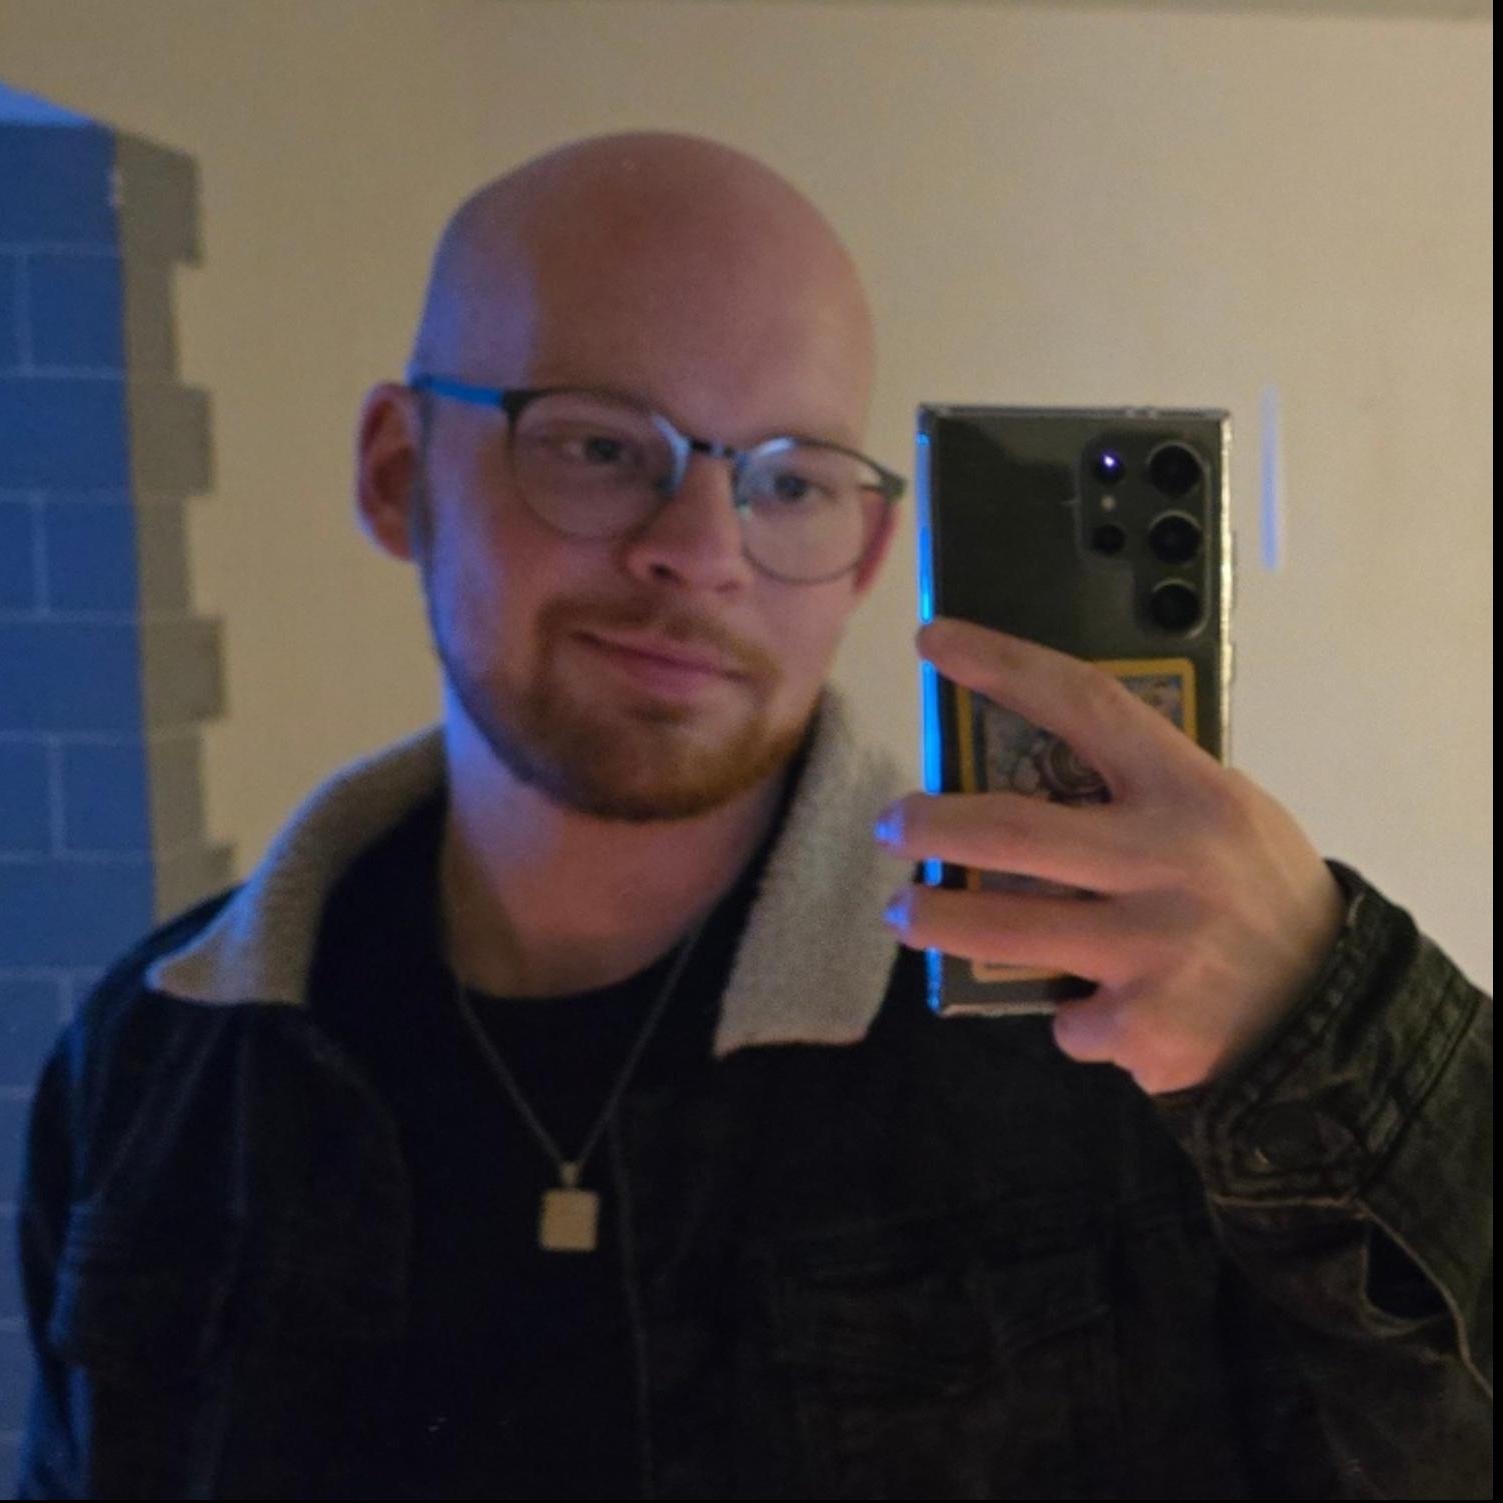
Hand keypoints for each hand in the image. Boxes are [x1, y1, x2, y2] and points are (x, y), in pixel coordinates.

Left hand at [876, 618, 1346, 1095]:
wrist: (1332, 1010)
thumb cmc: (1256, 890)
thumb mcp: (1224, 812)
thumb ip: (1141, 794)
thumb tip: (1020, 773)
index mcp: (1190, 791)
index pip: (1086, 704)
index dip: (1004, 665)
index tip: (936, 641)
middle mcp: (1170, 862)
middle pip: (1015, 832)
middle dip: (933, 827)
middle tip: (892, 824)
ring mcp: (1155, 947)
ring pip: (1007, 929)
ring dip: (936, 922)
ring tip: (906, 913)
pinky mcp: (1145, 1025)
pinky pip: (1067, 1014)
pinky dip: (1067, 1012)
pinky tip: (1093, 1009)